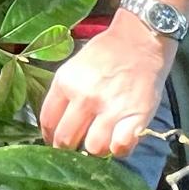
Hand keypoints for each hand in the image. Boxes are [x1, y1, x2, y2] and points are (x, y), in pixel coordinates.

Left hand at [37, 20, 176, 158]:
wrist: (140, 40)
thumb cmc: (107, 51)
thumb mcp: (75, 66)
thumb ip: (65, 93)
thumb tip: (58, 122)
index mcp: (66, 82)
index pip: (48, 121)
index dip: (49, 137)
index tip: (54, 141)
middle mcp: (85, 97)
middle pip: (66, 140)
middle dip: (68, 148)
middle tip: (75, 146)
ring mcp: (110, 109)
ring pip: (93, 149)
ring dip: (94, 149)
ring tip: (99, 141)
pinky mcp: (135, 117)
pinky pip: (120, 148)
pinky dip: (119, 150)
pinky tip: (118, 141)